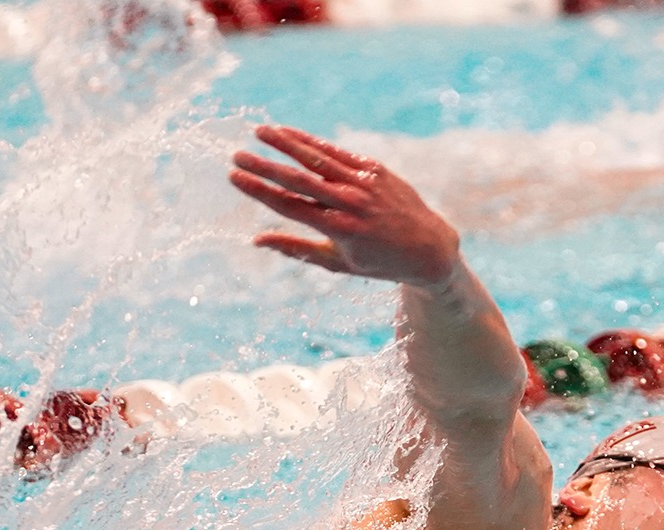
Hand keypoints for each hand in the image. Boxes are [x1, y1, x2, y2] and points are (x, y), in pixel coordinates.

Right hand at [229, 125, 462, 287]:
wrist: (428, 248)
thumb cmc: (379, 262)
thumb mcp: (338, 263)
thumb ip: (297, 249)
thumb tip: (257, 241)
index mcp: (339, 230)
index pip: (290, 206)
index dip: (260, 190)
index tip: (235, 177)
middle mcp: (351, 204)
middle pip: (299, 180)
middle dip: (265, 166)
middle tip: (236, 155)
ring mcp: (364, 184)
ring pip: (318, 159)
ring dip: (287, 143)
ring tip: (260, 131)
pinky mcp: (374, 170)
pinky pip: (337, 152)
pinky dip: (312, 142)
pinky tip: (289, 133)